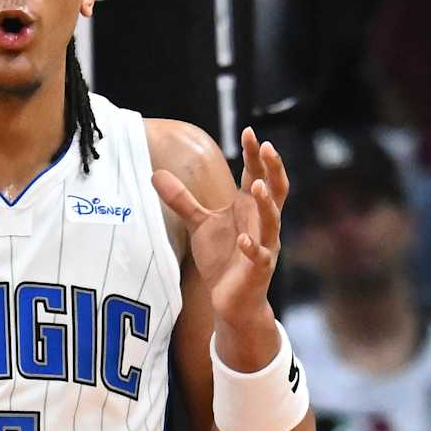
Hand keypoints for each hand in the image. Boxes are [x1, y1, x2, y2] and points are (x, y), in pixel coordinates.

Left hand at [153, 127, 288, 334]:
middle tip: (267, 147)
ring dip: (265, 204)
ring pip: (272, 221)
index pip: (256, 175)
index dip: (255, 155)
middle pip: (274, 190)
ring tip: (255, 186)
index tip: (249, 131)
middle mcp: (262, 223)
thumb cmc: (222, 258)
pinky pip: (260, 256)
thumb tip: (156, 174)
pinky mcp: (259, 269)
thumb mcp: (200, 224)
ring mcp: (264, 245)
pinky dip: (253, 248)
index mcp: (249, 209)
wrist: (232, 299)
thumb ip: (182, 200)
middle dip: (272, 169)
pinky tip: (243, 240)